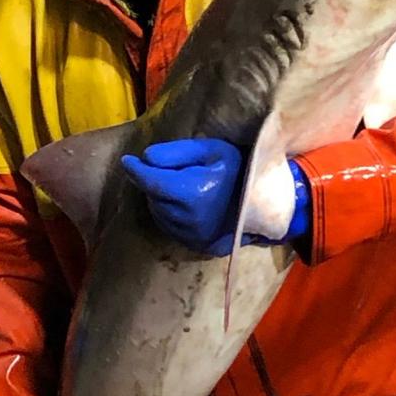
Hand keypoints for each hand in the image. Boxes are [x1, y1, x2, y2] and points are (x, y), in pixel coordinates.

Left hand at [121, 137, 310, 254]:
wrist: (268, 202)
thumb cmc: (240, 169)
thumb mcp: (211, 150)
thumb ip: (176, 152)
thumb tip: (145, 159)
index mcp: (191, 193)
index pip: (151, 181)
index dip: (135, 170)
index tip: (127, 161)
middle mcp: (188, 219)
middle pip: (154, 198)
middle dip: (152, 182)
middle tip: (165, 169)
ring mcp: (192, 236)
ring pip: (160, 214)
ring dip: (160, 199)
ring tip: (176, 185)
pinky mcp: (197, 245)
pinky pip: (171, 228)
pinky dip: (169, 214)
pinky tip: (182, 203)